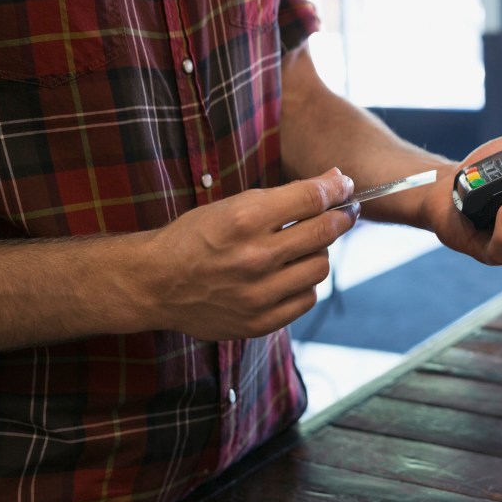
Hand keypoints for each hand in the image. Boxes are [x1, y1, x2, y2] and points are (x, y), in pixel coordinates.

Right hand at [139, 169, 357, 339]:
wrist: (156, 283)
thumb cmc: (196, 237)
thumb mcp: (233, 204)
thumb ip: (286, 195)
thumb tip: (336, 180)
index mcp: (244, 220)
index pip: (312, 199)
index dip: (337, 188)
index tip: (345, 186)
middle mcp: (253, 258)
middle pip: (324, 232)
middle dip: (341, 216)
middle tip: (343, 212)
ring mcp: (258, 294)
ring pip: (320, 267)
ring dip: (318, 252)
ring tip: (302, 246)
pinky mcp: (259, 322)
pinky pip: (306, 298)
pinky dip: (304, 283)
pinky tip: (289, 273)